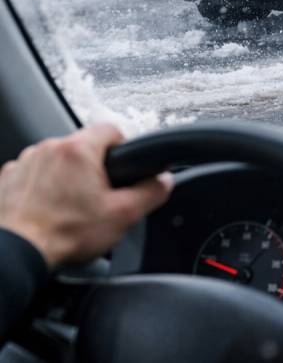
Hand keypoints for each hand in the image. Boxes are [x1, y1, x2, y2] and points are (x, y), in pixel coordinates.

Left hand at [0, 123, 172, 268]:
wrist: (17, 255)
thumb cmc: (64, 235)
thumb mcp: (123, 215)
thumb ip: (151, 192)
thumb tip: (163, 181)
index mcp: (77, 150)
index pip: (111, 129)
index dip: (123, 148)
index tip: (122, 169)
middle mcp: (48, 149)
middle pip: (83, 146)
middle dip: (93, 168)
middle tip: (97, 197)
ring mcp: (24, 162)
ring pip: (58, 160)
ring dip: (66, 176)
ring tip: (70, 206)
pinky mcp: (7, 179)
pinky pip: (33, 174)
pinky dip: (42, 187)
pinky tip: (48, 210)